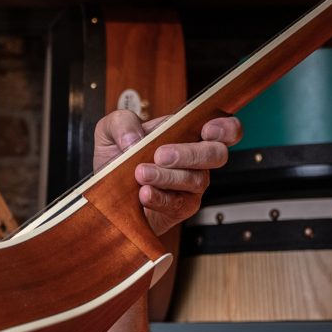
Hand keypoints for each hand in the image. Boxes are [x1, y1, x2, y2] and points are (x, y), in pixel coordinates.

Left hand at [91, 111, 243, 235]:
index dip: (226, 128)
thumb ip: (121, 123)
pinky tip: (144, 194)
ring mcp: (192, 185)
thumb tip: (134, 140)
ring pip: (195, 180)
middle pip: (216, 154)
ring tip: (141, 174)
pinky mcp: (181, 208)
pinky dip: (160, 198)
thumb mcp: (109, 131)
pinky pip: (178, 204)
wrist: (105, 193)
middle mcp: (196, 159)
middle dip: (190, 154)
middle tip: (160, 155)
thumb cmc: (116, 158)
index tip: (207, 130)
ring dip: (167, 176)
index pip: (225, 129)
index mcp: (187, 134)